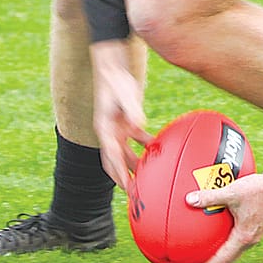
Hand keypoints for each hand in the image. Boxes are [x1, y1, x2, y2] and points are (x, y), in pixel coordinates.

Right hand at [87, 42, 151, 190]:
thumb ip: (132, 110)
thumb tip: (139, 125)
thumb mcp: (124, 95)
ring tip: (148, 179)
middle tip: (137, 193)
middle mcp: (109, 132)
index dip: (119, 174)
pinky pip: (136, 140)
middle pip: (115, 161)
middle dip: (124, 177)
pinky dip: (146, 146)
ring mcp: (117, 129)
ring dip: (136, 165)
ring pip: (126, 153)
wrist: (113, 68)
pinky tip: (158, 149)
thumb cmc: (116, 81)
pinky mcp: (127, 123)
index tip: (128, 188)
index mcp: (104, 129)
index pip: (111, 157)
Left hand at [184, 158, 262, 262]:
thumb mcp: (230, 193)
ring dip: (221, 257)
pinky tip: (222, 235)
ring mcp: (255, 234)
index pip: (222, 259)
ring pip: (235, 251)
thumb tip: (190, 200)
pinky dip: (228, 244)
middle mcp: (250, 239)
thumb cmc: (258, 189)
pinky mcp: (258, 227)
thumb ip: (210, 197)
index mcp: (244, 236)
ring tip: (208, 257)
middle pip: (228, 260)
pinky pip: (240, 241)